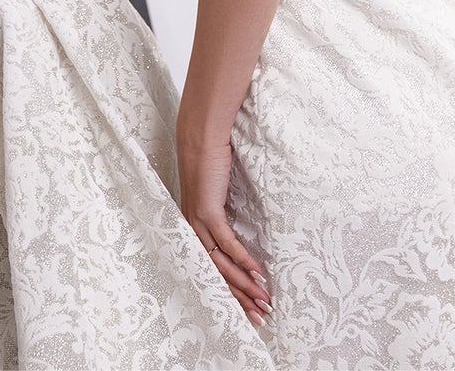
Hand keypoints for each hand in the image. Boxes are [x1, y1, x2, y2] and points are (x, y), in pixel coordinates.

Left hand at [177, 129, 271, 325]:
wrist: (201, 136)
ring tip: (263, 302)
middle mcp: (191, 229)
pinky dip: (242, 259)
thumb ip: (223, 211)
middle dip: (240, 298)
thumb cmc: (210, 161)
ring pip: (221, 264)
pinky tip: (257, 273)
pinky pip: (226, 242)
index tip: (249, 308)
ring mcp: (197, 221)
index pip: (211, 269)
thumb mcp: (216, 192)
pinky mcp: (207, 211)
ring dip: (245, 285)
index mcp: (193, 227)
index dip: (230, 291)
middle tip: (260, 318)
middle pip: (216, 274)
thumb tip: (238, 227)